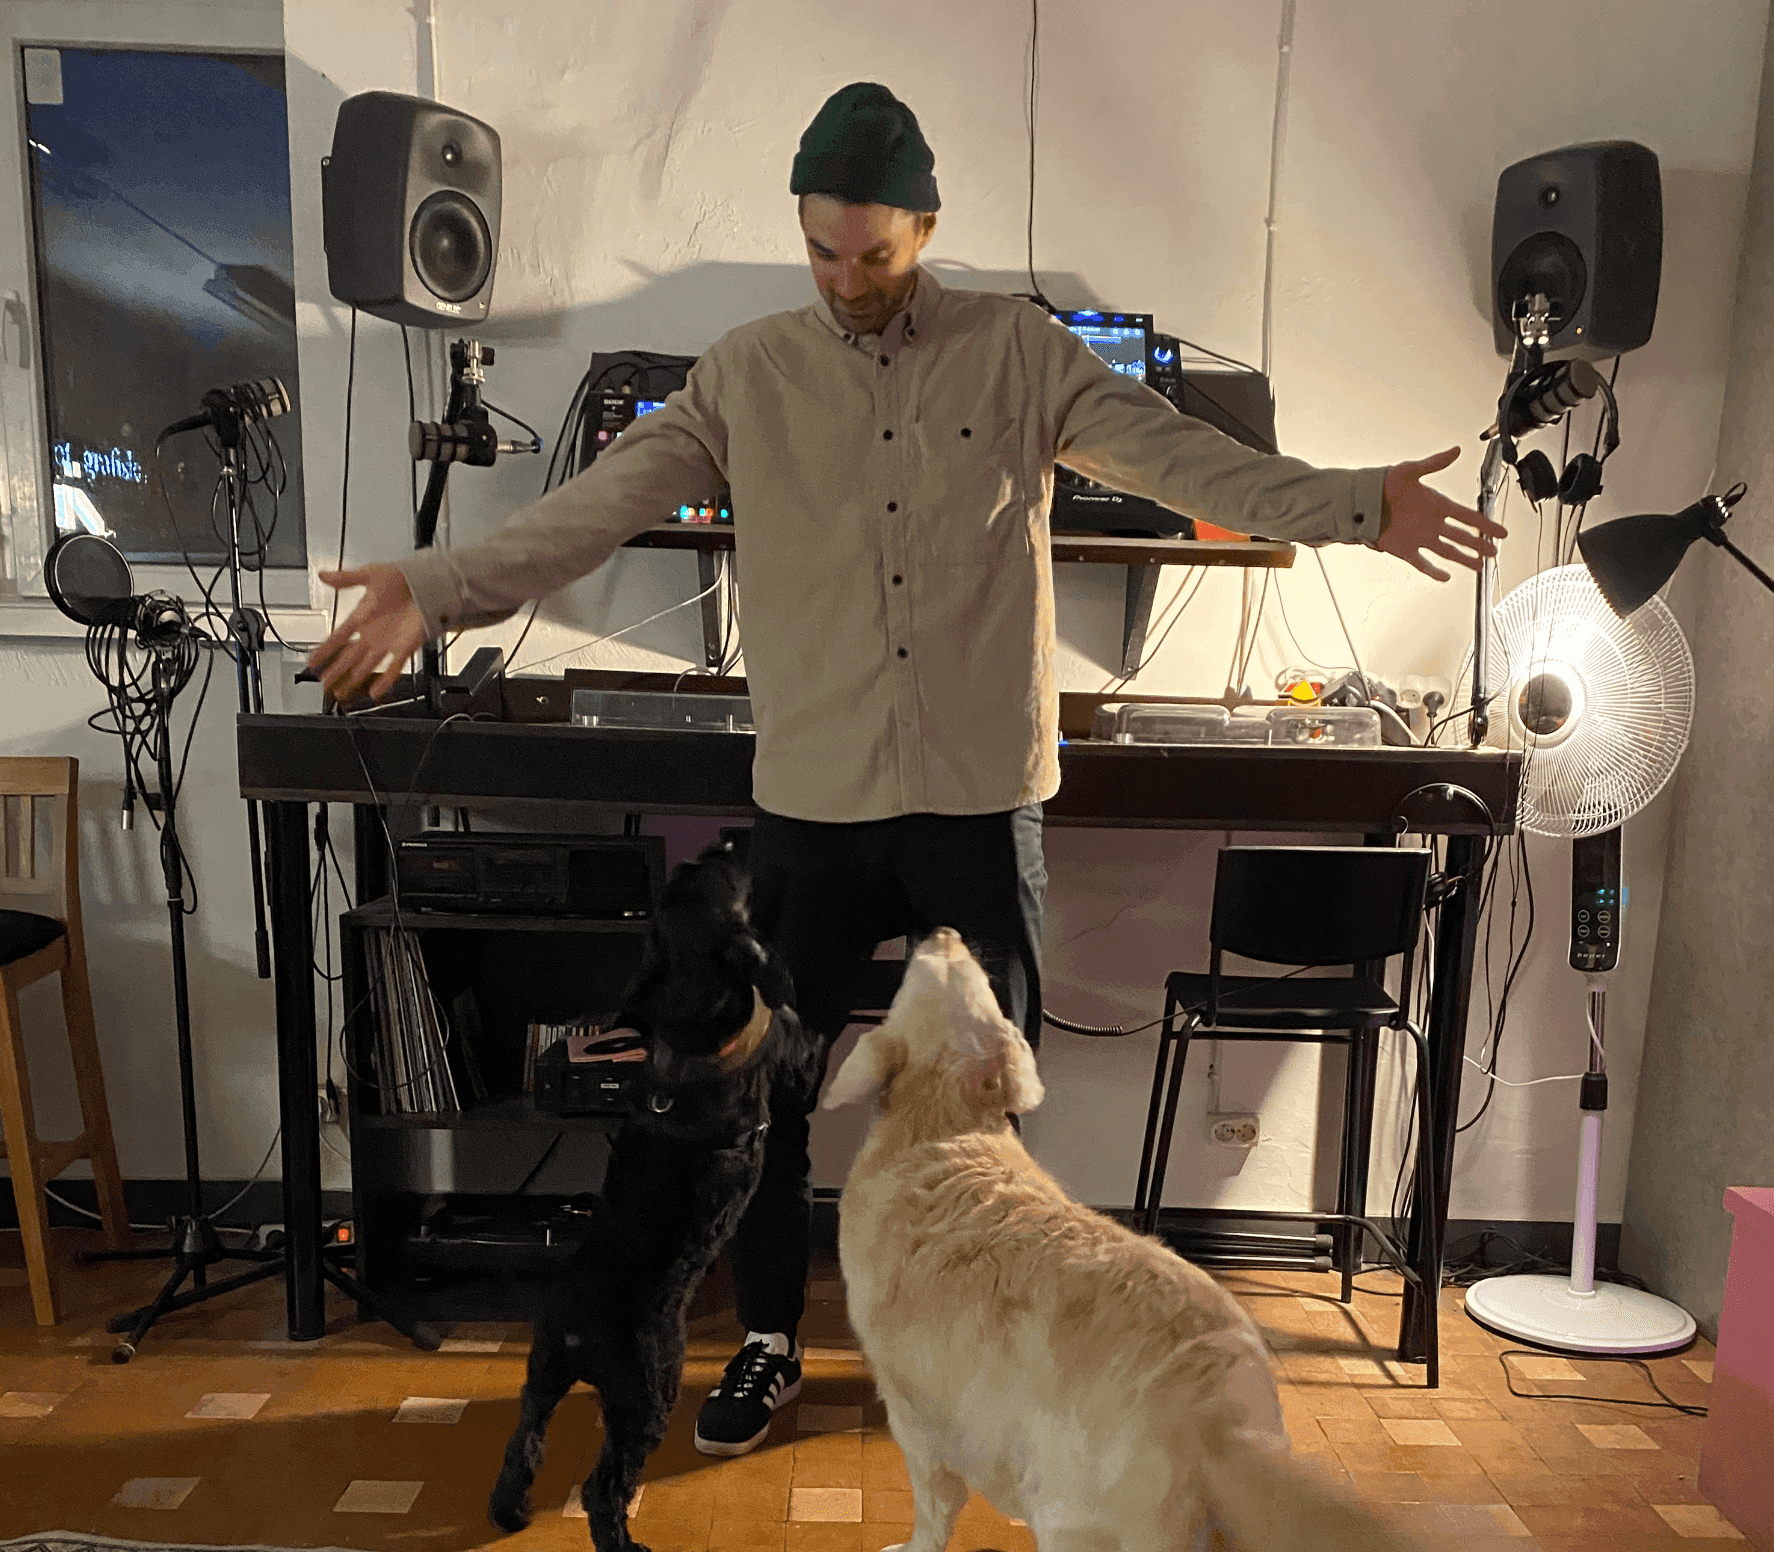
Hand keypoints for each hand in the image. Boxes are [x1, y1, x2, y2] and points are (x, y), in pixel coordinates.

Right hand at [307, 564, 428, 701]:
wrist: (429, 582)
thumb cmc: (402, 576)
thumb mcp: (370, 574)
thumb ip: (346, 578)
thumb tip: (324, 575)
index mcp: (362, 617)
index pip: (338, 638)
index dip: (325, 650)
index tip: (313, 662)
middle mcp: (372, 633)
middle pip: (349, 657)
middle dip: (336, 671)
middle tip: (323, 683)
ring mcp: (388, 643)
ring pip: (366, 666)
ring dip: (354, 679)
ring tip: (341, 692)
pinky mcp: (405, 648)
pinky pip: (393, 668)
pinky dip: (385, 681)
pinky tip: (375, 692)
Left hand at [1376, 447, 1505, 580]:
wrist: (1359, 501)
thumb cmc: (1382, 483)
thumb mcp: (1410, 471)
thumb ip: (1434, 463)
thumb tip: (1456, 450)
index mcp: (1437, 504)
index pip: (1468, 517)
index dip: (1486, 525)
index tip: (1501, 532)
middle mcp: (1431, 522)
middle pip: (1462, 536)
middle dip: (1480, 544)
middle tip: (1494, 552)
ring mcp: (1419, 537)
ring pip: (1448, 551)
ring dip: (1464, 559)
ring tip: (1479, 567)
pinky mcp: (1405, 550)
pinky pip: (1423, 563)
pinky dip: (1433, 571)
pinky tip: (1444, 576)